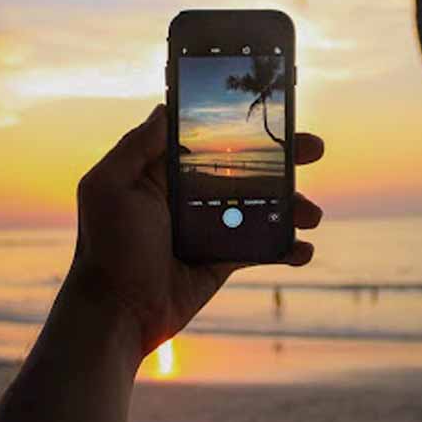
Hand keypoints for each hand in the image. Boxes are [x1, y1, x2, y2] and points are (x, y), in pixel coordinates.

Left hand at [69, 104, 323, 357]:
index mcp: (166, 171)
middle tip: (313, 147)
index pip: (211, 138)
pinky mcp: (223, 259)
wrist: (116, 314)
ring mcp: (211, 227)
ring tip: (311, 213)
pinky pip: (263, 247)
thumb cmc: (107, 247)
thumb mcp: (109, 186)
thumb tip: (165, 108)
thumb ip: (136, 146)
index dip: (243, 124)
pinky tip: (303, 249)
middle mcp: (192, 194)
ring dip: (293, 205)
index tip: (276, 111)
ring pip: (263, 205)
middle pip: (247, 167)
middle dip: (284, 157)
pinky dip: (288, 248)